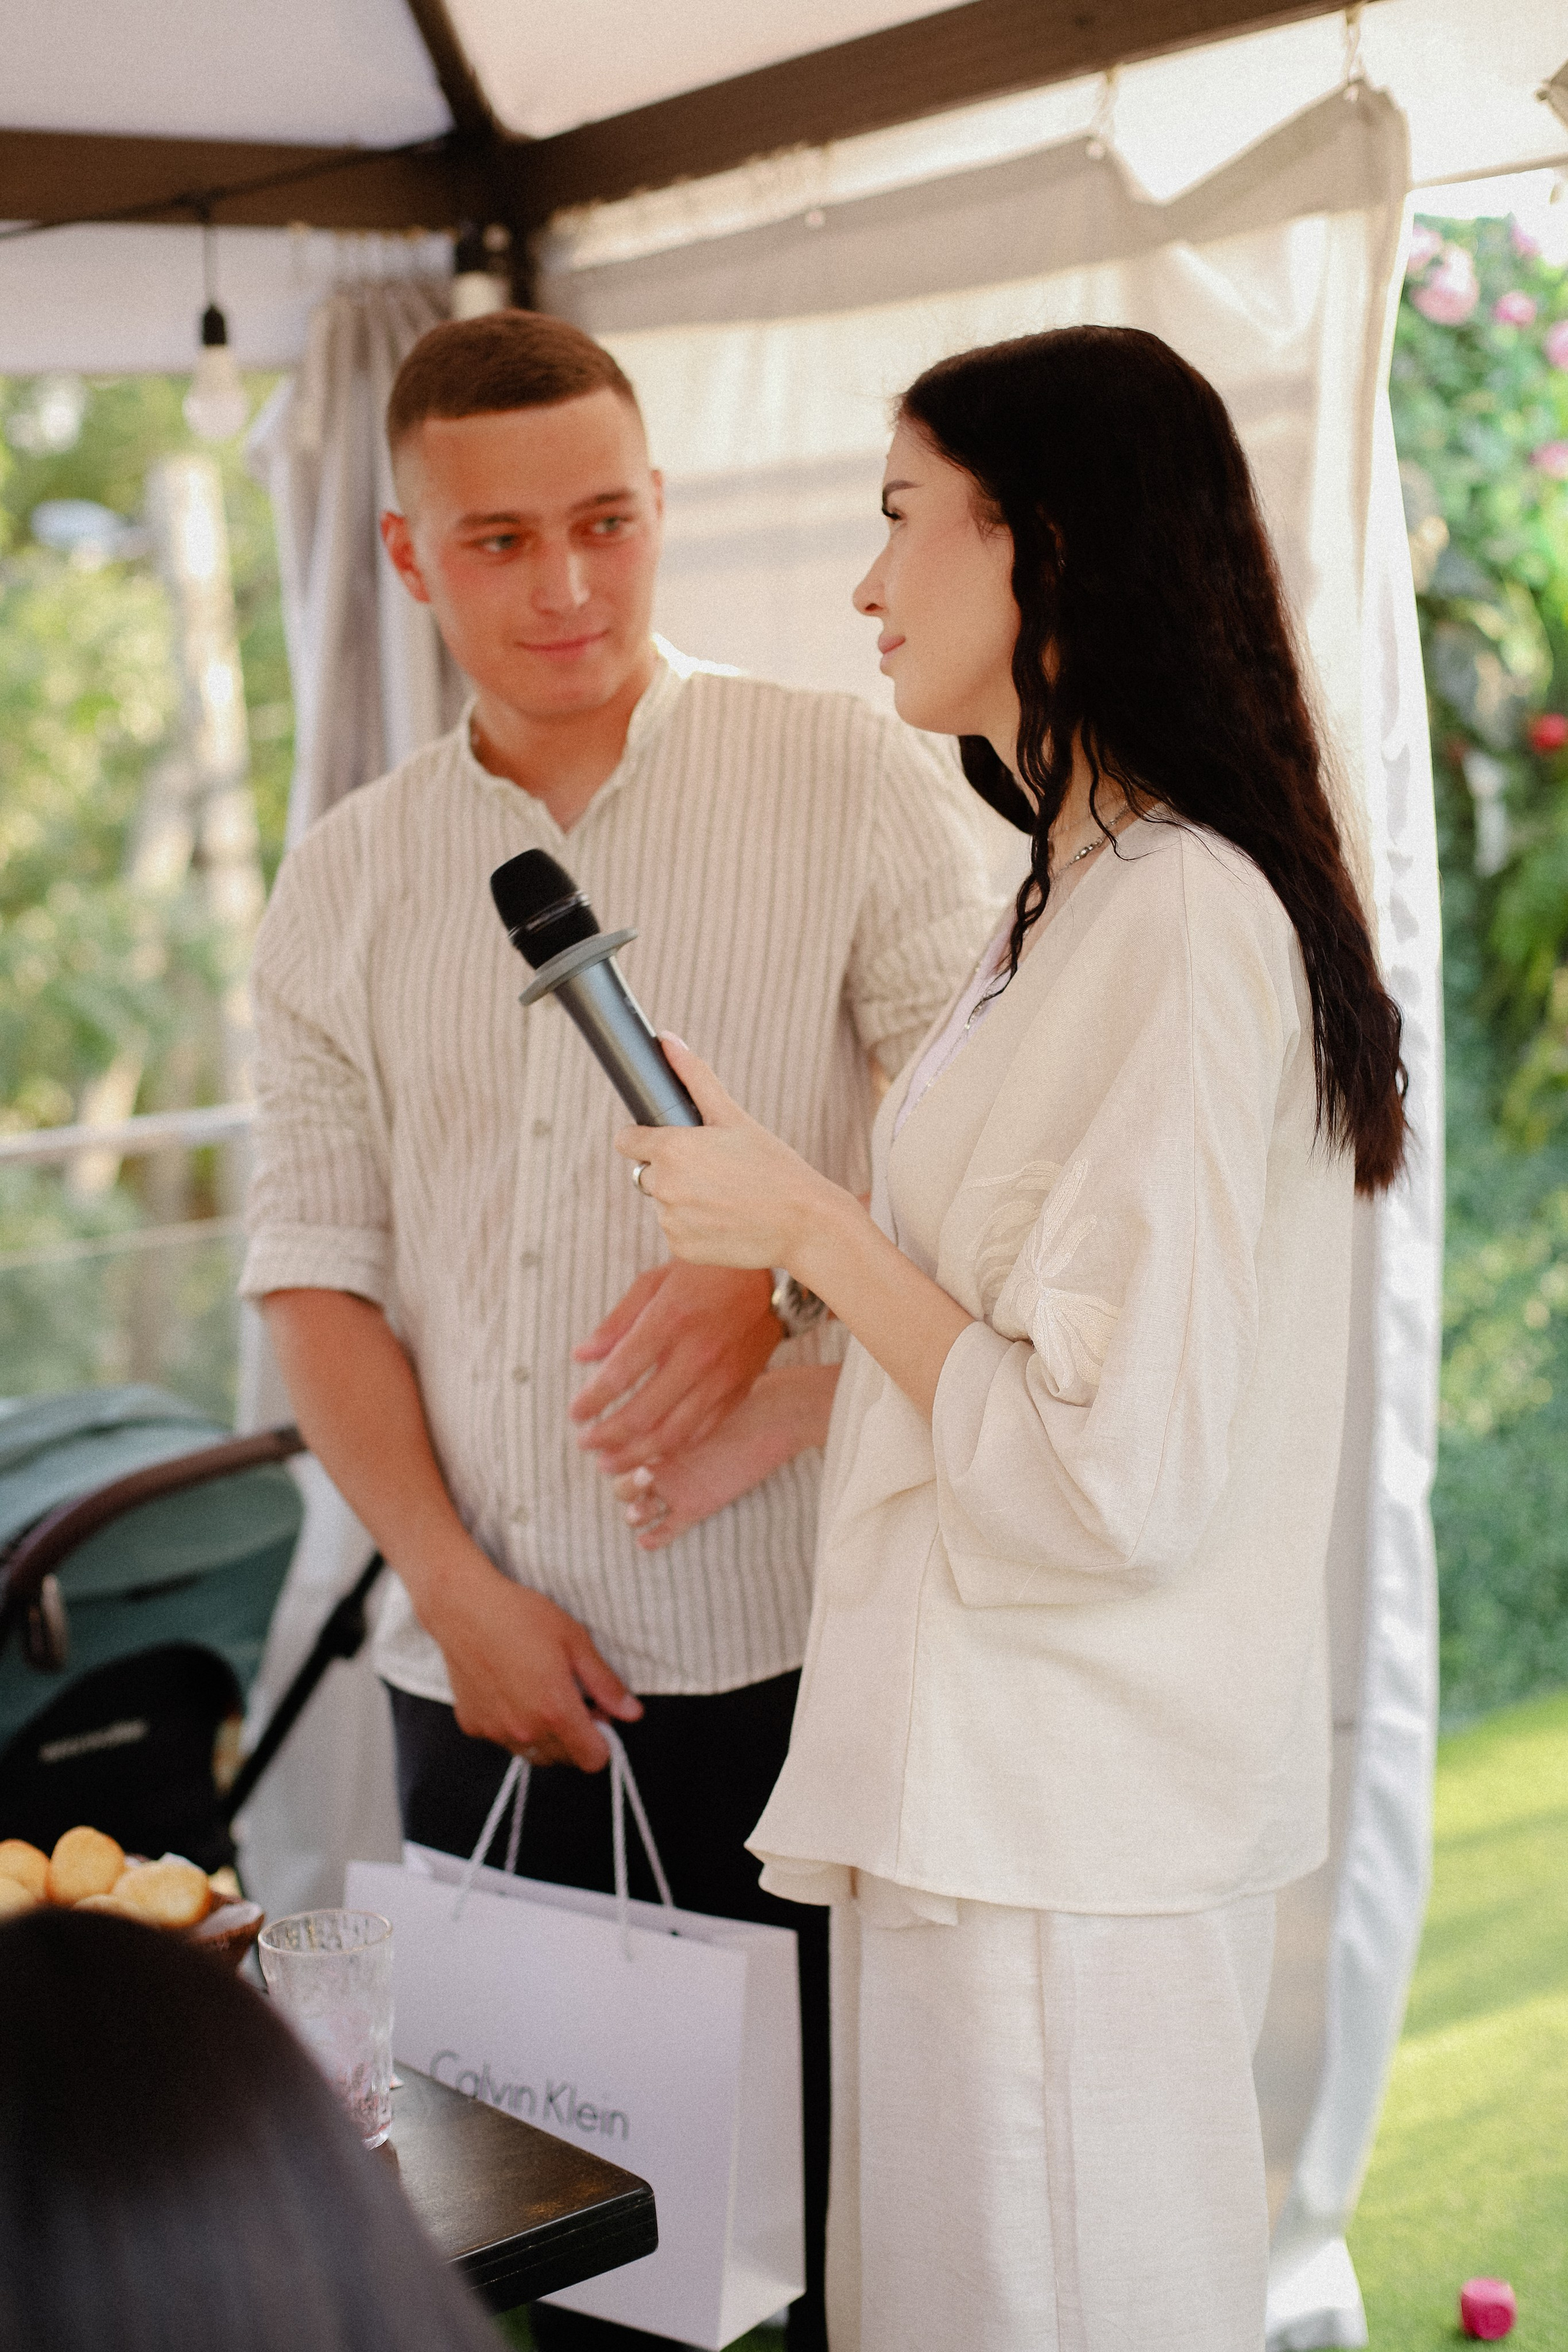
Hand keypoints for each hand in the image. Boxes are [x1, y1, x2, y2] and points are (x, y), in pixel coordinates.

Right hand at [423, 1561, 642, 1769]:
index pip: (593, 1759)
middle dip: (575, 1735)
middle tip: (570, 1695)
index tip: (597, 1714)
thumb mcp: (576, 1641)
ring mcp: (495, 1731)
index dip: (603, 1739)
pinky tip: (510, 1690)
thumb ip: (605, 1684)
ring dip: (545, 1734)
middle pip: (565, 1758)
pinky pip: (504, 1739)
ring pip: (534, 1753)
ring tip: (540, 1692)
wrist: (464, 1607)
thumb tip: (633, 1713)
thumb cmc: (522, 1616)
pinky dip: (512, 1724)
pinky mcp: (473, 1725)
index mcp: (555, 1711)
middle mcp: (524, 1731)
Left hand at [571, 1260, 779, 1474]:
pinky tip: (652, 1454)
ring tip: (610, 1464)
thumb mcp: (654, 1282)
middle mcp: (696, 1354)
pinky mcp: (739, 1389)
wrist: (771, 1273)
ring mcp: (721, 1377)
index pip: (619, 1374)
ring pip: (673, 1433)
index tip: (575, 1413)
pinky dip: (674, 1448)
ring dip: (636, 1455)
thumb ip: (617, 1322)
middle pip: (643, 1414)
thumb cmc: (706, 1270)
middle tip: (585, 1444)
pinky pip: (703, 1430)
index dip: (591, 1400)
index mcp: (669, 1320)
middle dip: (607, 1436)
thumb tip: (581, 1356)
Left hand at [614, 1038, 851, 1273]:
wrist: (804, 1223)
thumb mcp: (734, 1117)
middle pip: (647, 1172)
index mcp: (671, 1149)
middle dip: (672, 1169)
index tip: (664, 1141)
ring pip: (664, 1203)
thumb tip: (667, 1039)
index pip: (627, 1141)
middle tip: (716, 1171)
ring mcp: (670, 1221)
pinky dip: (695, 1227)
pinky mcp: (680, 1248)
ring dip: (685, 1198)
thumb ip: (695, 1077)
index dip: (644, 1138)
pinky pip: (677, 1231)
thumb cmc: (773, 1165)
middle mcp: (663, 1187)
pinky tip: (726, 1219)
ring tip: (727, 1196)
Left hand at [615, 1367, 838, 1548]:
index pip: (614, 1442)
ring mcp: (677, 1483)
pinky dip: (652, 1539)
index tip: (610, 1444)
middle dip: (617, 1474)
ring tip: (638, 1505)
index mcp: (653, 1425)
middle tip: (630, 1472)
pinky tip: (645, 1539)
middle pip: (615, 1473)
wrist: (779, 1412)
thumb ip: (669, 1392)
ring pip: (634, 1506)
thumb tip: (647, 1384)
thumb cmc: (741, 1389)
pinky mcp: (698, 1506)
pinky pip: (665, 1531)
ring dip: (632, 1506)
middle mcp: (658, 1455)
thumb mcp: (697, 1385)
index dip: (606, 1445)